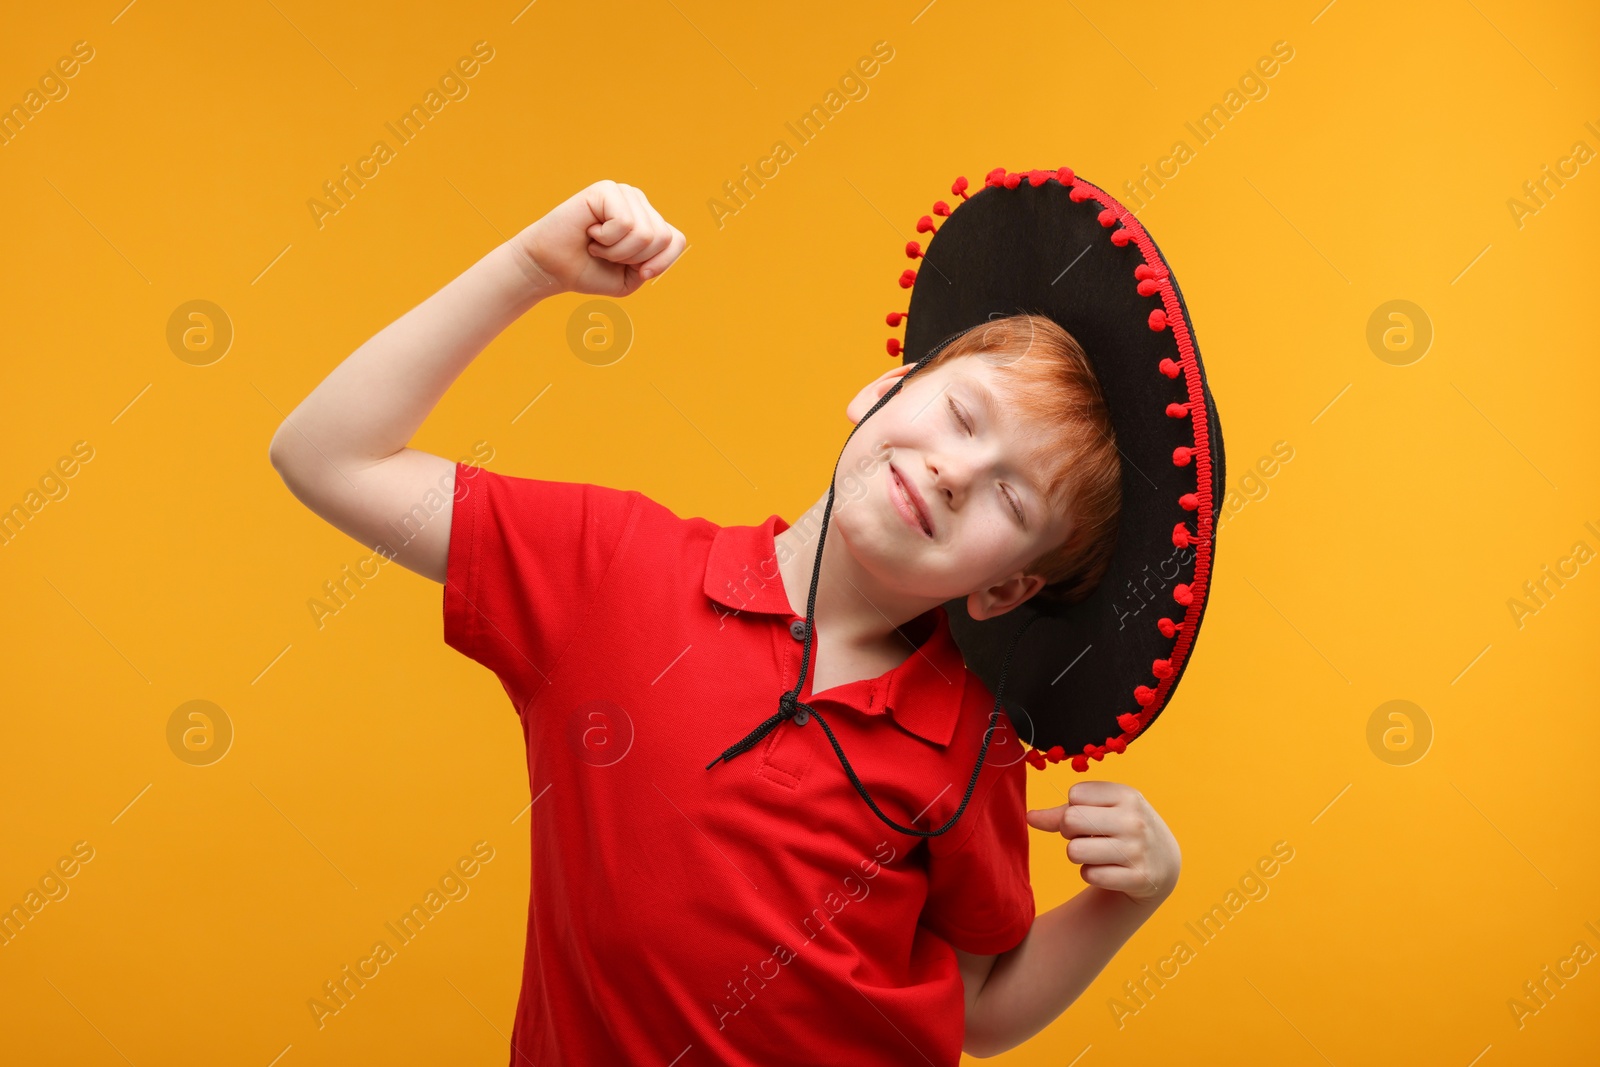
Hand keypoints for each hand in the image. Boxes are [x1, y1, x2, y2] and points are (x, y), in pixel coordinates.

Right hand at [511, 180, 685, 297]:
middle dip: (632, 258)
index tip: (637, 272)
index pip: (676, 240)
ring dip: (617, 250)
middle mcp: (639, 203)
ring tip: (598, 243)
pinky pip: (625, 223)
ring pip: (645, 233)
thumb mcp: (632, 278)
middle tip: (607, 253)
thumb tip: (657, 238)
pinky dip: (607, 238)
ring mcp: (624, 193)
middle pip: (662, 238)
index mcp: (649, 221)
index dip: (660, 263)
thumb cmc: (590, 271)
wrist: (552, 268)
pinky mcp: (606, 190)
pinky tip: (591, 231)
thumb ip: (656, 263)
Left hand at [1026, 781, 1179, 907]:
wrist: (1164, 861)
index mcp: (1127, 795)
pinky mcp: (1138, 878)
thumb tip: (1029, 817)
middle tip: (1086, 836)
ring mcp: (1137, 850)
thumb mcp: (1104, 809)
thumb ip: (1063, 811)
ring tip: (1097, 852)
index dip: (1073, 806)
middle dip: (1069, 831)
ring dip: (1078, 855)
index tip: (1089, 815)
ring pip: (1074, 851)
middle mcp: (1134, 820)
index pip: (1074, 794)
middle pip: (1071, 821)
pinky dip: (1091, 874)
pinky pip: (1089, 876)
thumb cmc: (1123, 826)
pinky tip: (1108, 869)